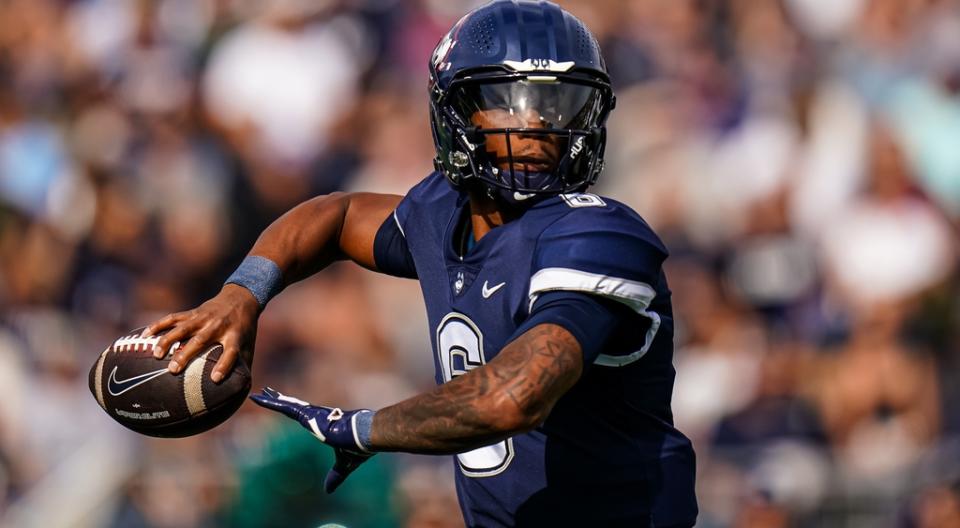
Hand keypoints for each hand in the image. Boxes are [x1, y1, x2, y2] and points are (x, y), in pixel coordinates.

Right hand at [143, 284, 258, 381]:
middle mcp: (218, 327)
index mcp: (234, 337)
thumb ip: (244, 366)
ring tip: (155, 355)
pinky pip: (173, 318)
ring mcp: (203, 318)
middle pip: (200, 341)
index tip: (215, 379)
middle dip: (186, 355)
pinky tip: (145, 335)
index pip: (230, 353)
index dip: (224, 366)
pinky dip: (158, 325)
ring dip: (168, 340)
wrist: (241, 298)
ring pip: (183, 328)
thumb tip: (240, 393)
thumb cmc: (244, 329)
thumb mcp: (249, 346)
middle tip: (172, 370)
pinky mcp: (192, 312)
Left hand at [249, 387, 374, 492]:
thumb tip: (329, 491)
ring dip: (271, 399)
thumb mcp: (344, 464)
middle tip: (268, 391)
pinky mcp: (306, 415)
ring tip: (259, 392)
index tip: (288, 402)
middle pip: (293, 406)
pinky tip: (259, 398)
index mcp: (323, 424)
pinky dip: (270, 403)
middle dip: (281, 399)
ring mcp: (310, 414)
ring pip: (286, 405)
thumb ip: (335, 476)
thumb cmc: (357, 446)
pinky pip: (283, 407)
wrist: (363, 435)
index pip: (304, 415)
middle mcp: (315, 416)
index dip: (294, 408)